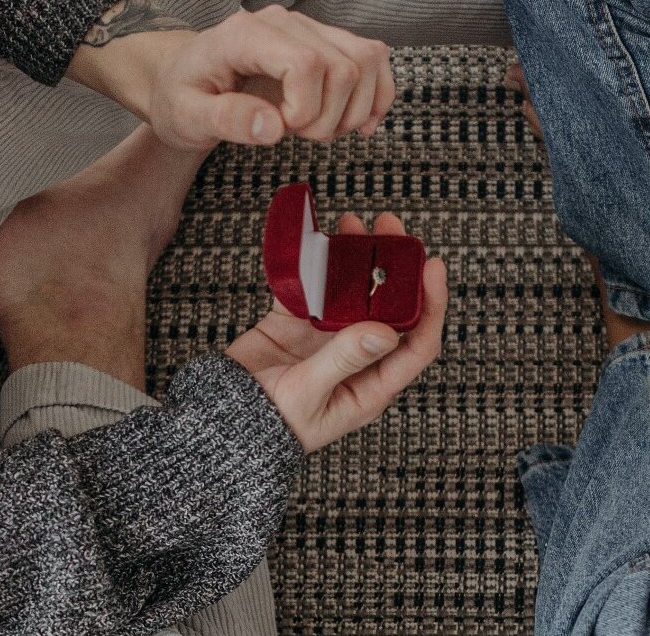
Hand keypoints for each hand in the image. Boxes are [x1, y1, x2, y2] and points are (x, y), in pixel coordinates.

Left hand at [67, 0, 395, 150]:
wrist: (183, 77)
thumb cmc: (183, 95)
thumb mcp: (186, 116)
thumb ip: (225, 120)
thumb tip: (273, 126)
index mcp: (247, 34)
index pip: (306, 63)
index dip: (306, 108)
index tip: (282, 129)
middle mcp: (286, 22)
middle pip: (345, 66)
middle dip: (330, 117)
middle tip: (296, 133)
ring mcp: (312, 28)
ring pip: (368, 60)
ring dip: (355, 109)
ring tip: (319, 127)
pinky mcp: (328, 42)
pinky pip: (374, 59)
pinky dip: (376, 96)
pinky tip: (359, 122)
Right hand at [226, 213, 447, 452]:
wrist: (216, 421)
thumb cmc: (266, 424)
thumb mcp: (308, 394)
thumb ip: (344, 359)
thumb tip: (386, 331)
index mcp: (370, 387)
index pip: (417, 345)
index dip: (431, 305)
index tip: (432, 266)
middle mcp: (356, 360)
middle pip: (388, 309)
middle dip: (392, 267)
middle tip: (388, 228)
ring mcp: (326, 341)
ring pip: (351, 293)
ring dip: (355, 259)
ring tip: (354, 224)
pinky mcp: (296, 325)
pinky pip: (312, 290)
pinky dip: (314, 266)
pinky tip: (316, 243)